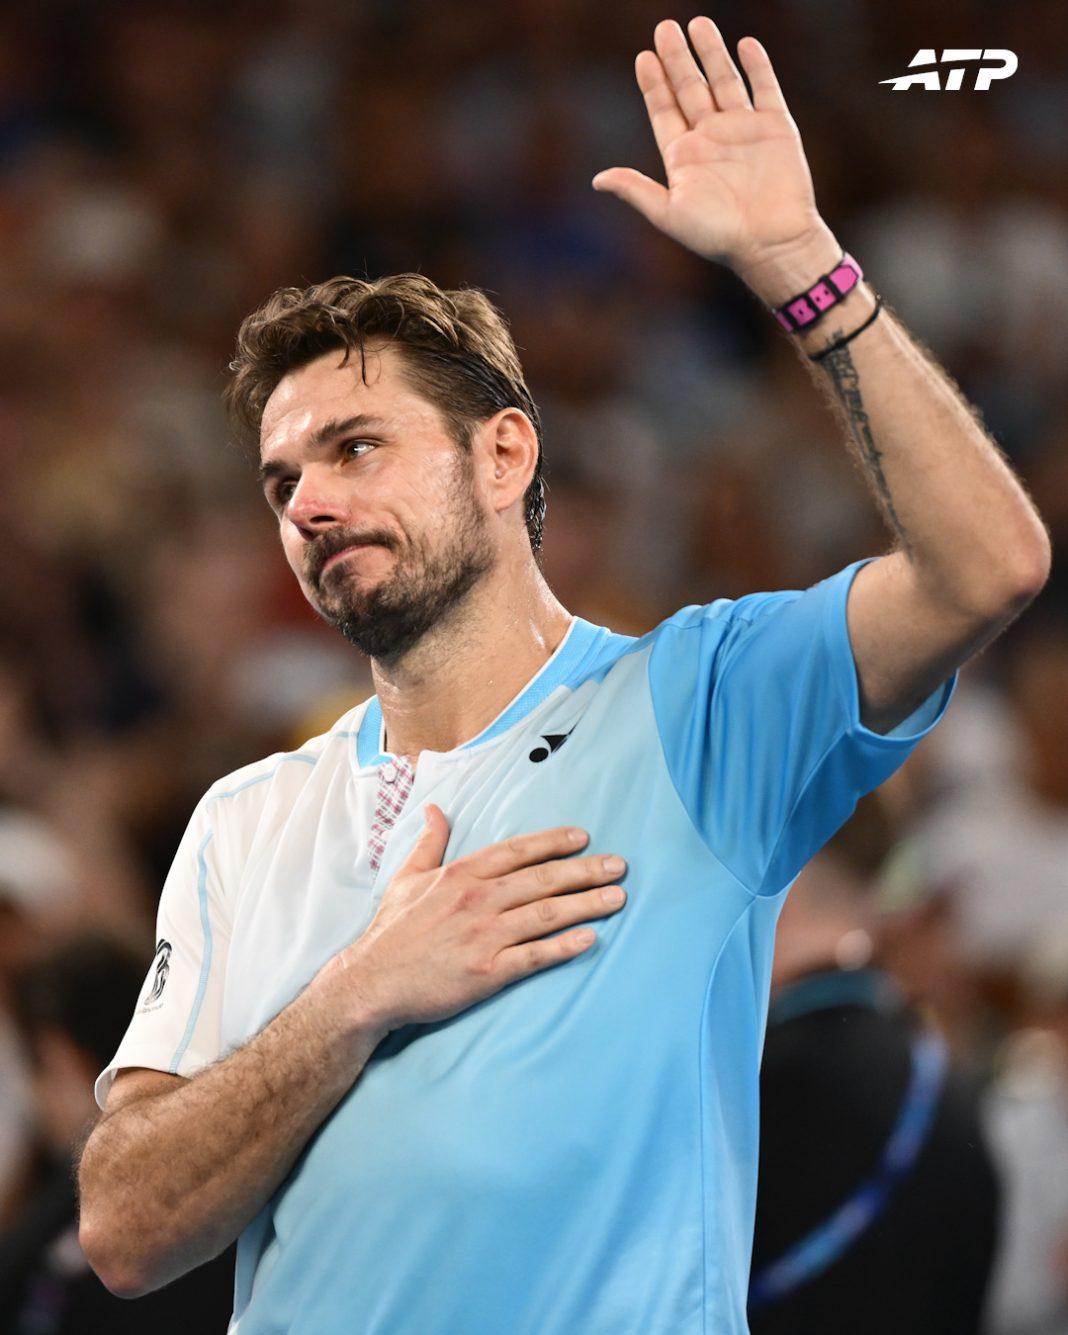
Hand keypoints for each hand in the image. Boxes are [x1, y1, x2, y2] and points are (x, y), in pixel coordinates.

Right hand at [332, 805, 627, 1031]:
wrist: (372, 982)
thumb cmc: (392, 931)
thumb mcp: (406, 878)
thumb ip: (429, 843)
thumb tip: (436, 809)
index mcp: (461, 875)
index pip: (516, 851)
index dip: (552, 842)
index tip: (583, 837)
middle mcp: (477, 900)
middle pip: (542, 880)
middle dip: (585, 871)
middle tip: (619, 866)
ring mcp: (484, 936)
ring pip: (545, 914)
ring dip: (586, 905)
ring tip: (617, 898)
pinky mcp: (487, 972)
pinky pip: (534, 956)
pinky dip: (563, 946)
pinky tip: (589, 939)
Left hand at [593, 16, 825, 275]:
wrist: (771, 243)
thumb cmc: (718, 236)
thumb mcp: (669, 214)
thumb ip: (636, 191)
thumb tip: (597, 180)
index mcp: (685, 157)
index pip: (664, 111)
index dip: (653, 85)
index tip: (644, 58)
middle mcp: (712, 139)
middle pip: (690, 88)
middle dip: (677, 58)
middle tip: (664, 28)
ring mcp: (744, 130)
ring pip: (724, 81)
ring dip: (711, 53)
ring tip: (698, 24)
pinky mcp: (776, 128)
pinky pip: (765, 89)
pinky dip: (757, 66)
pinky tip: (745, 44)